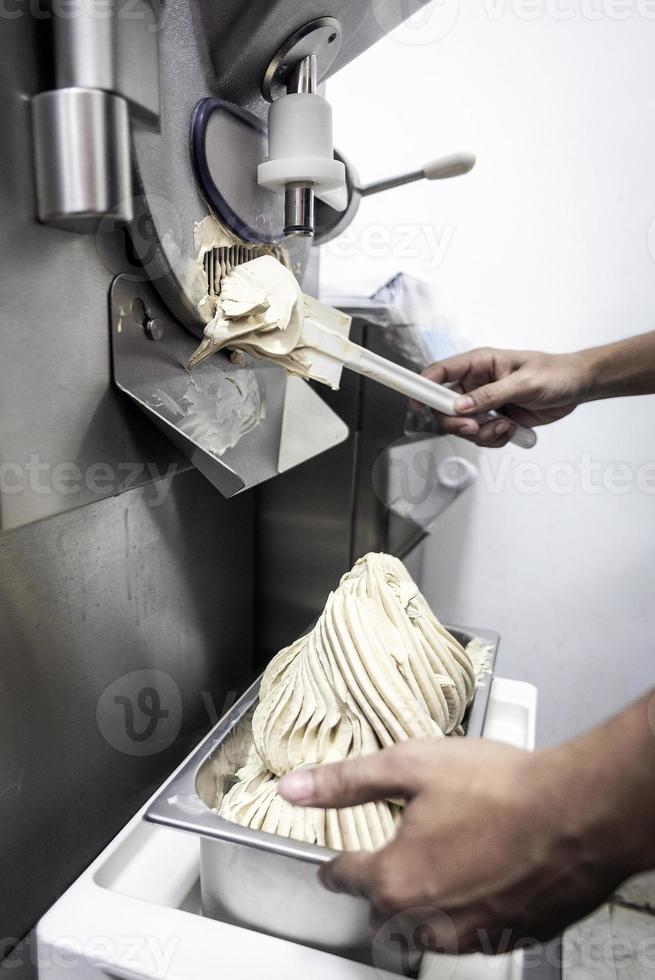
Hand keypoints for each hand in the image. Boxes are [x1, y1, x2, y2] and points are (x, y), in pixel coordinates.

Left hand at [278, 735, 634, 953]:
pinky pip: (470, 932)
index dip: (336, 864)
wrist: (575, 813)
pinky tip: (484, 874)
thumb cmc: (501, 788)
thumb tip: (295, 788)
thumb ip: (347, 781)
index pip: (343, 877)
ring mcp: (469, 934)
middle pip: (384, 908)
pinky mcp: (506, 936)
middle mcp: (426, 919)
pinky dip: (468, 909)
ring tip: (448, 859)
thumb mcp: (411, 766)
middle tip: (405, 849)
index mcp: (395, 878)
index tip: (336, 863)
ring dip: (426, 901)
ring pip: (426, 927)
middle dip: (385, 882)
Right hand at [415, 348, 590, 446]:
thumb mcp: (523, 383)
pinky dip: (493, 439)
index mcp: (479, 363)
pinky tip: (511, 430)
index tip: (417, 403)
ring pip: (462, 426)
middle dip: (457, 422)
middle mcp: (476, 383)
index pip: (441, 372)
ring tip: (506, 427)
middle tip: (475, 428)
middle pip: (445, 407)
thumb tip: (461, 405)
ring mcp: (484, 402)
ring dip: (482, 434)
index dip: (424, 386)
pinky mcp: (494, 419)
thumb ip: (490, 395)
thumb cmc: (554, 374)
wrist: (576, 387)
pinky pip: (480, 437)